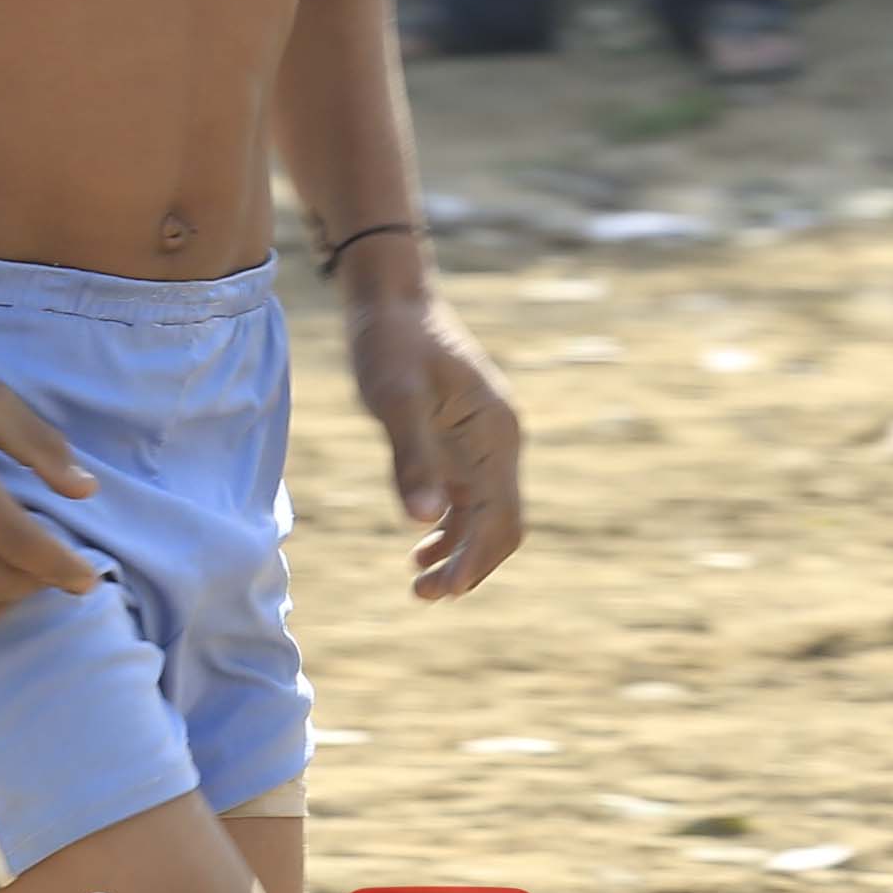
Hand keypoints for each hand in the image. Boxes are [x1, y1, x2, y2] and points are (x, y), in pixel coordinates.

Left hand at [348, 288, 526, 600]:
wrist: (390, 298)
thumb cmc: (391, 342)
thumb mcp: (393, 398)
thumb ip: (409, 457)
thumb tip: (424, 519)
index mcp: (495, 435)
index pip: (502, 517)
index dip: (476, 560)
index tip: (443, 590)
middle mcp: (498, 443)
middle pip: (501, 525)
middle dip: (470, 565)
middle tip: (423, 594)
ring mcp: (481, 444)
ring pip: (484, 516)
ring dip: (458, 553)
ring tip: (419, 584)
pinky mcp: (459, 442)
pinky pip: (467, 499)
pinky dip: (449, 529)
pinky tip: (419, 547)